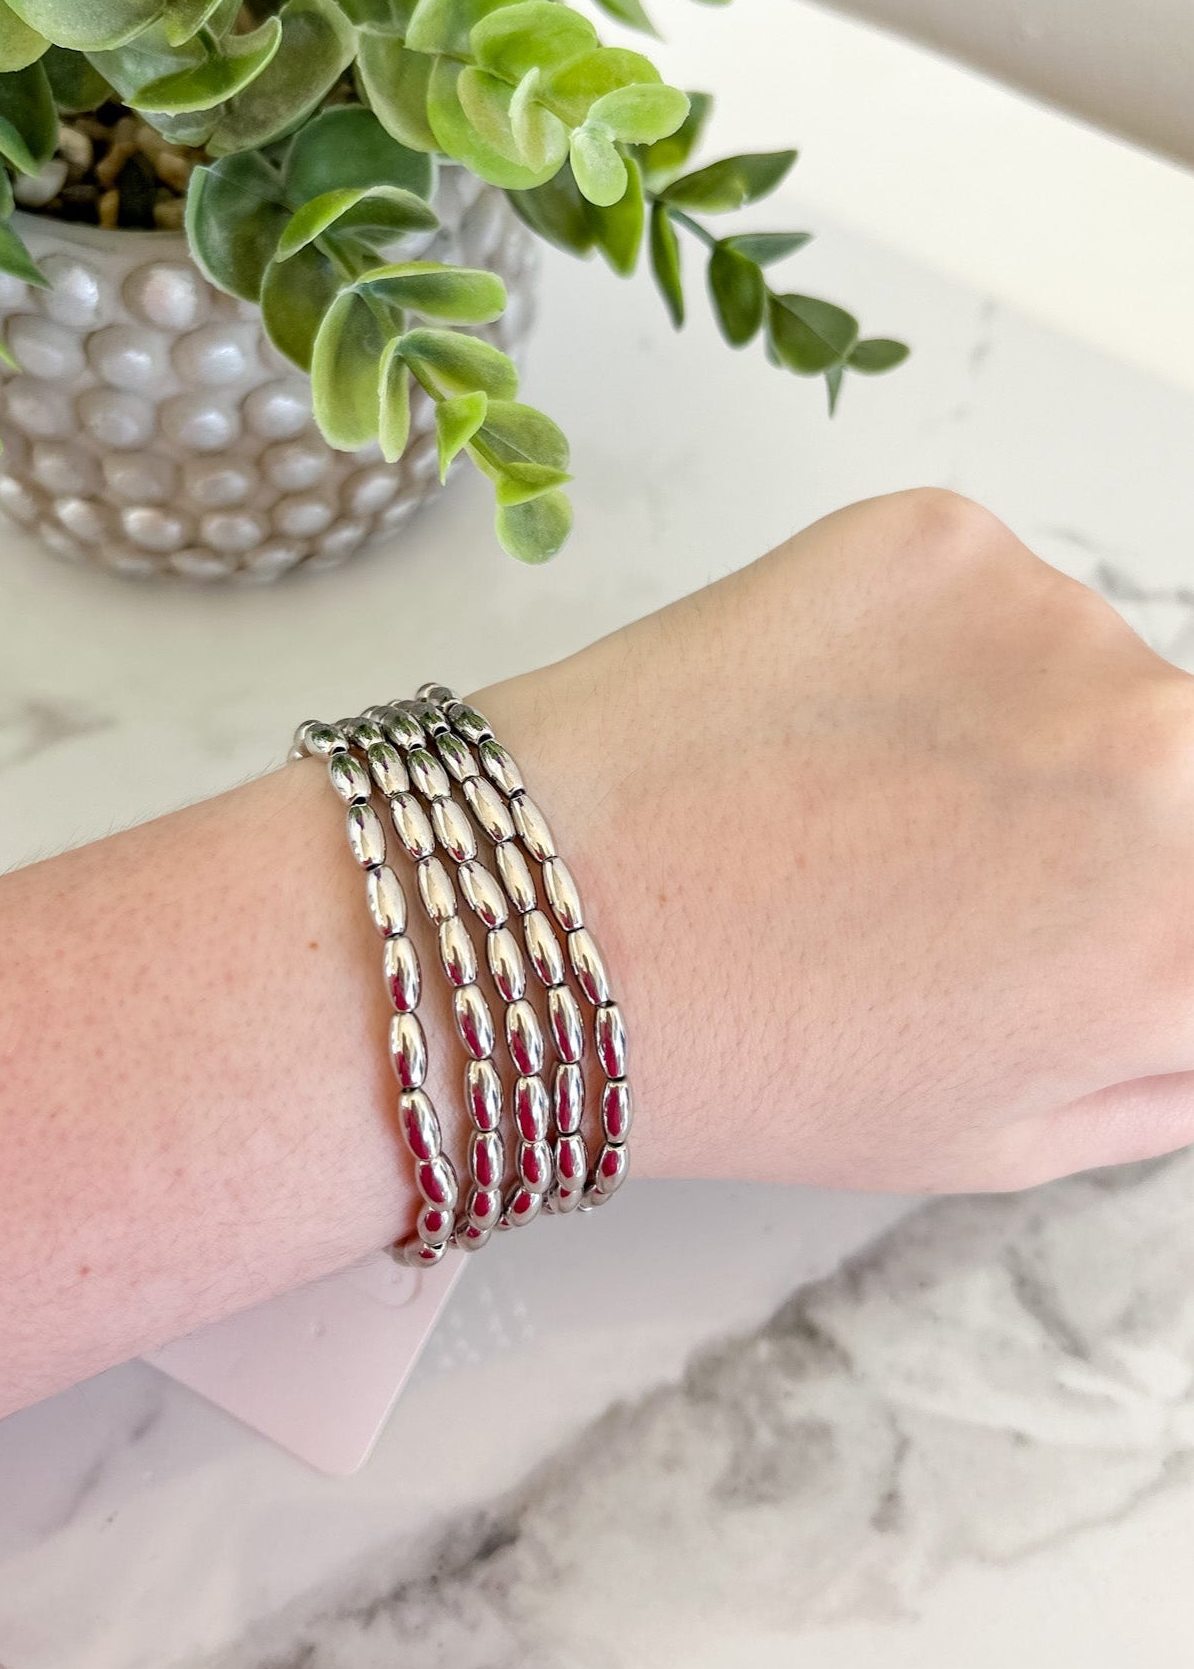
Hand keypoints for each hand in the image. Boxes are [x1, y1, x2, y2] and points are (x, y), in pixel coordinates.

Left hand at [483, 490, 1193, 1193]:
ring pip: (1082, 666)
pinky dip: (920, 640)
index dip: (1141, 900)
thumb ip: (1173, 1057)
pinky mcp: (945, 535)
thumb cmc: (746, 1051)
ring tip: (852, 794)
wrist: (540, 922)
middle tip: (961, 856)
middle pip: (1182, 757)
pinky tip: (812, 718)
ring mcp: (1055, 625)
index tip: (1056, 903)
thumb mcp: (1005, 1133)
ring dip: (1008, 717)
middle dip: (1102, 808)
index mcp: (1192, 933)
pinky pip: (982, 589)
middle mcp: (1166, 757)